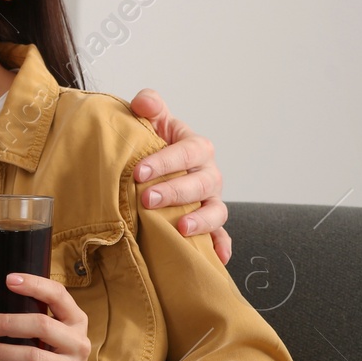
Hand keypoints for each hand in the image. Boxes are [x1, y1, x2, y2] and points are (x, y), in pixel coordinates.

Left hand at [0, 273, 92, 360]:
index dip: (35, 285)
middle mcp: (77, 344)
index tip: (9, 280)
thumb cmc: (61, 356)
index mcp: (76, 321)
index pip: (58, 295)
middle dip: (7, 323)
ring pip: (31, 357)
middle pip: (42, 326)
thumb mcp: (61, 331)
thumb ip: (39, 315)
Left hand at [129, 89, 230, 263]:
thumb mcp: (151, 121)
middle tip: (148, 199)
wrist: (155, 166)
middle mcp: (208, 174)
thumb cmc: (154, 143)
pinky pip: (221, 236)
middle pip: (201, 183)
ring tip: (181, 229)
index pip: (186, 151)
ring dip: (201, 220)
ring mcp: (211, 199)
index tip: (139, 172)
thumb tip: (144, 102)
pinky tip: (216, 257)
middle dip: (176, 192)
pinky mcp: (210, 222)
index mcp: (196, 148)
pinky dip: (221, 246)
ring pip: (216, 211)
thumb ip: (149, 106)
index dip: (165, 161)